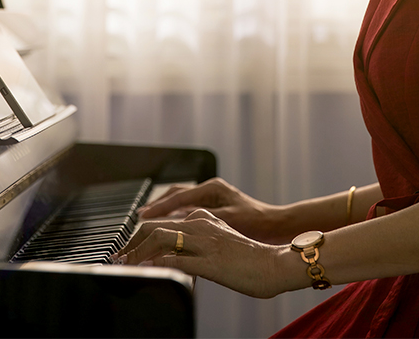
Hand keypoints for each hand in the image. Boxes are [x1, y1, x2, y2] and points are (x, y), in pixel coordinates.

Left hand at [115, 209, 295, 298]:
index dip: (140, 234)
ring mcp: (204, 241)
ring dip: (136, 252)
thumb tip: (179, 257)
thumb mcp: (221, 244)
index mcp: (203, 217)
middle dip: (131, 242)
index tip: (127, 249)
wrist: (277, 265)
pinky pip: (175, 260)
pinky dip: (154, 265)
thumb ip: (200, 244)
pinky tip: (144, 271)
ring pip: (159, 238)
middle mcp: (201, 224)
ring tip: (124, 265)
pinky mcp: (209, 261)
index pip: (163, 221)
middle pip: (155, 226)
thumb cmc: (252, 260)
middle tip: (118, 257)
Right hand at [139, 178, 282, 242]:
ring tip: (149, 220)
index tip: (142, 217)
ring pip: (182, 200)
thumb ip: (202, 223)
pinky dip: (177, 216)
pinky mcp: (215, 207)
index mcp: (212, 189)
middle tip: (140, 217)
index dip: (158, 208)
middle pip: (176, 194)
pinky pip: (189, 208)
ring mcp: (213, 198)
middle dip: (157, 205)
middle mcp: (211, 190)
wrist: (278, 226)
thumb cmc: (258, 224)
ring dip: (165, 210)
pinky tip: (170, 226)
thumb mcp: (229, 222)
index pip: (178, 197)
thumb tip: (175, 229)